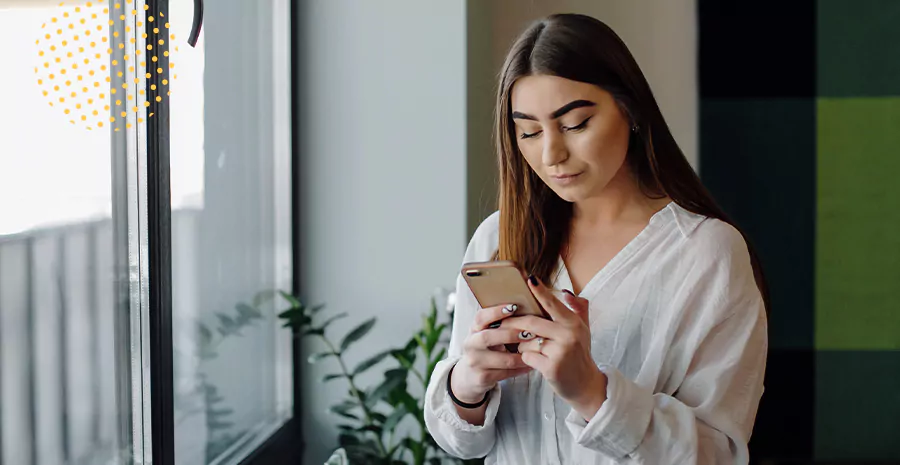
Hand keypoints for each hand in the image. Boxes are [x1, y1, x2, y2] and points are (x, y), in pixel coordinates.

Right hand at [451, 302, 533, 402]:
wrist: (469, 376)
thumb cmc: (486, 349)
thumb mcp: (486, 334)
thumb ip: (499, 324)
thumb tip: (527, 308)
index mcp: (473, 329)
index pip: (480, 317)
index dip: (496, 311)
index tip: (514, 307)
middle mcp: (471, 344)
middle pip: (488, 337)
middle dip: (511, 334)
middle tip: (529, 332)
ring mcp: (475, 362)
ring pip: (502, 359)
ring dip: (522, 355)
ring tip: (537, 350)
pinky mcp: (483, 377)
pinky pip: (506, 373)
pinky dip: (521, 369)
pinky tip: (532, 364)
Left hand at [501, 276, 607, 419]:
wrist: (585, 384)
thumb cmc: (580, 353)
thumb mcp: (583, 329)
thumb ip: (578, 308)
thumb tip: (566, 291)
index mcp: (574, 323)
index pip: (553, 304)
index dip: (540, 291)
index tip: (529, 279)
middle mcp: (568, 335)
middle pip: (531, 323)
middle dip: (514, 323)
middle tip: (502, 322)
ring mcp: (560, 352)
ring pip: (526, 341)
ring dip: (521, 344)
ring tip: (527, 347)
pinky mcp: (551, 367)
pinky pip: (527, 356)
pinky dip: (526, 358)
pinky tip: (534, 361)